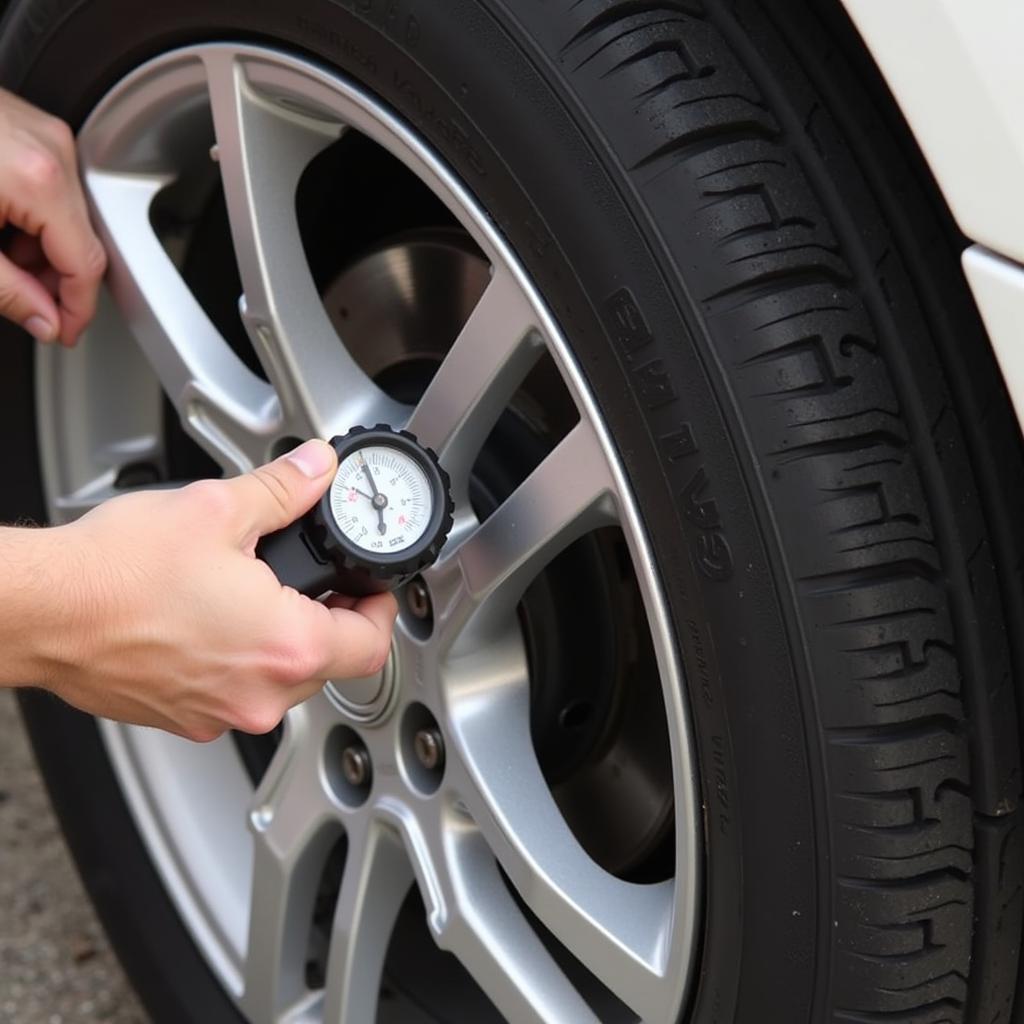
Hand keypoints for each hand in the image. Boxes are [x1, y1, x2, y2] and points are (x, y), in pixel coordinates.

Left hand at [0, 88, 105, 345]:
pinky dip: (31, 218)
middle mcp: (50, 150)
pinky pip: (51, 188)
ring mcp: (41, 134)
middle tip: (28, 303)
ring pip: (68, 215)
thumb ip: (9, 292)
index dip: (77, 309)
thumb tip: (43, 319)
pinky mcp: (27, 128)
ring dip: (41, 250)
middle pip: (81, 238)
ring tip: (2, 261)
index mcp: (39, 180)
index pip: (85, 263)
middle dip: (55, 280)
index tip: (63, 329)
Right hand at [30, 439, 397, 740]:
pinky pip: (234, 692)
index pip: (371, 646)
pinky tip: (210, 619)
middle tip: (315, 581)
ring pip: (280, 681)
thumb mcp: (218, 510)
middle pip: (328, 664)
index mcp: (284, 647)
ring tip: (253, 593)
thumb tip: (317, 471)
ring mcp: (218, 713)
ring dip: (280, 641)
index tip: (370, 588)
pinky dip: (236, 660)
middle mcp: (257, 695)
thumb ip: (284, 490)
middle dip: (329, 620)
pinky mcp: (183, 718)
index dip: (381, 609)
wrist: (40, 611)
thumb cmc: (115, 574)